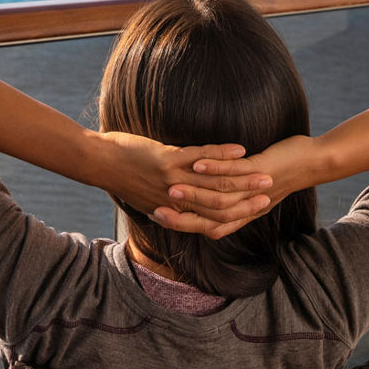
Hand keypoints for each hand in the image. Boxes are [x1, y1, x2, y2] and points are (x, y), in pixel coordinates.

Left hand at [94, 131, 273, 225]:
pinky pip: (200, 157)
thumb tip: (181, 208)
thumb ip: (166, 206)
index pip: (211, 220)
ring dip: (243, 177)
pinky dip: (222, 154)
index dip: (236, 216)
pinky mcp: (167, 160)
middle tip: (270, 193)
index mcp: (172, 211)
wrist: (98, 163)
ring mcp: (173, 180)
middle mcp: (176, 200)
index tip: (257, 211)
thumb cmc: (120, 178)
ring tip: (264, 172)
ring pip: (215, 183)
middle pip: (220, 204)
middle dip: (247, 199)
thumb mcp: (145, 200)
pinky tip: (240, 148)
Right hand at [151, 134, 318, 238]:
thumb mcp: (249, 188)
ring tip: (170, 186)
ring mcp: (253, 190)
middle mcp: (245, 207)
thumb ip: (227, 193)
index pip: (205, 226)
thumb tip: (201, 189)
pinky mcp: (262, 171)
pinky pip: (234, 173)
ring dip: (193, 192)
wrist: (312, 163)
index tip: (156, 217)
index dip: (181, 223)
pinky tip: (197, 164)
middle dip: (180, 213)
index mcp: (241, 214)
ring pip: (218, 196)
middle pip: (208, 217)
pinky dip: (214, 169)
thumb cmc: (279, 172)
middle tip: (154, 207)